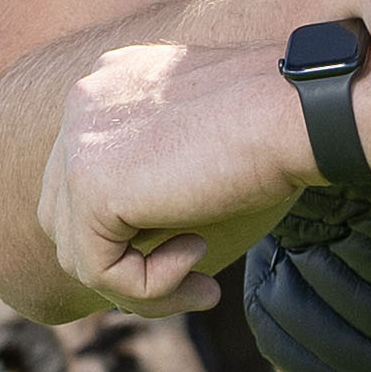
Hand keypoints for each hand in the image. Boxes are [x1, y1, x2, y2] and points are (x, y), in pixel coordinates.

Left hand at [29, 39, 300, 316]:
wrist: (303, 109)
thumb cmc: (282, 127)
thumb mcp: (206, 148)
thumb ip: (163, 178)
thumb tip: (148, 248)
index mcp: (111, 84)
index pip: (84, 176)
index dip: (128, 229)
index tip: (191, 251)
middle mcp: (83, 103)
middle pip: (68, 215)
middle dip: (125, 263)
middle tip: (194, 282)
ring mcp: (79, 141)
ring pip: (79, 250)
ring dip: (141, 284)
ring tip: (201, 286)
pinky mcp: (92, 185)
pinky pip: (99, 269)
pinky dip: (149, 287)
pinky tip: (197, 260)